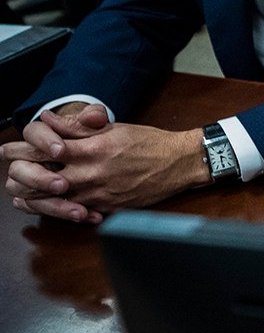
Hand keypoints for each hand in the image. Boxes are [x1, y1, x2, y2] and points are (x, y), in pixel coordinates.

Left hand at [5, 107, 207, 221]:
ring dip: (33, 198)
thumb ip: (78, 126)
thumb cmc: (149, 142)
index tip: (10, 149)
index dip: (22, 150)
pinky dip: (57, 210)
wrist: (179, 163)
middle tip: (11, 173)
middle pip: (40, 179)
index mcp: (92, 148)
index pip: (45, 149)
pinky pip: (74, 213)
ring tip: (21, 194)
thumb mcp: (113, 128)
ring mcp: (97, 194)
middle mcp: (91, 173)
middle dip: (20, 176)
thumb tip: (50, 119)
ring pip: (52, 201)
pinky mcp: (105, 208)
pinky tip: (48, 206)